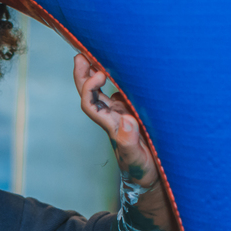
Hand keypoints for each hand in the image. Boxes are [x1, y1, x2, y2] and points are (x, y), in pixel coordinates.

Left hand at [74, 54, 157, 187]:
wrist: (150, 178)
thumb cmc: (141, 171)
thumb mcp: (137, 159)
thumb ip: (129, 143)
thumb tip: (126, 122)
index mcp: (110, 124)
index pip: (89, 103)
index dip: (88, 87)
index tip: (99, 74)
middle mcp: (112, 117)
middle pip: (89, 93)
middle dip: (82, 74)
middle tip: (80, 54)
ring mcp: (121, 113)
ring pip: (103, 90)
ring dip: (97, 71)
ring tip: (95, 52)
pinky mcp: (132, 112)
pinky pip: (120, 91)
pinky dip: (118, 77)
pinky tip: (122, 65)